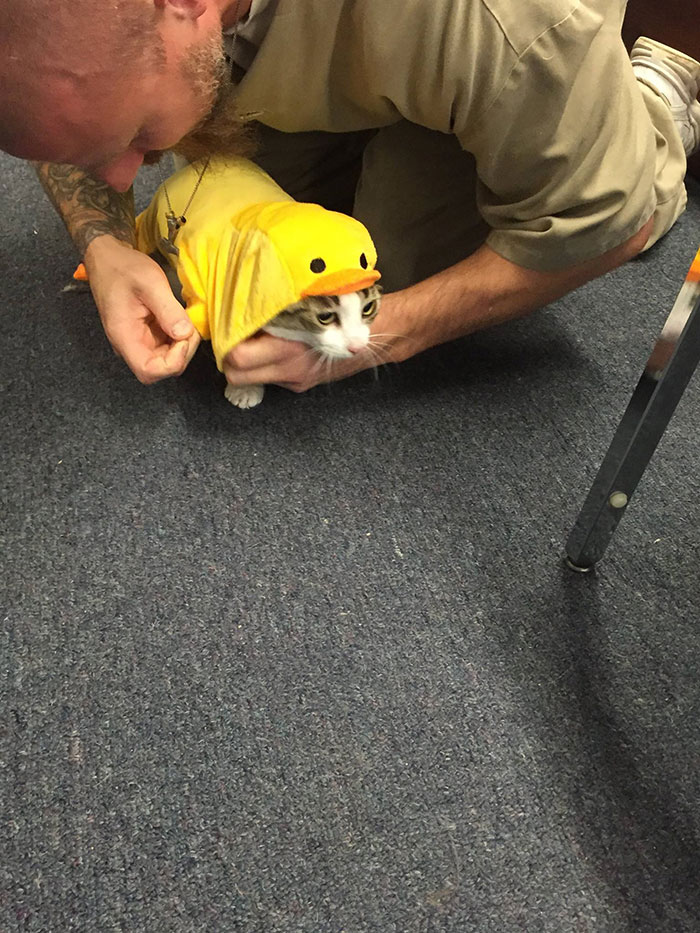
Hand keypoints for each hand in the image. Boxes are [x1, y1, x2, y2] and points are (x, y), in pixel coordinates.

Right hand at [84, 236, 199, 383]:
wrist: (107, 258)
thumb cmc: (123, 267)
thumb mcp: (150, 282)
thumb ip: (168, 310)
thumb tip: (185, 334)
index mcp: (124, 337)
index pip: (148, 371)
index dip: (171, 363)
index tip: (183, 338)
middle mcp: (129, 345)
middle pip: (160, 369)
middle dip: (182, 353)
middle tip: (190, 326)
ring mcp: (138, 341)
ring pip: (166, 359)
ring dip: (182, 345)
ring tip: (186, 320)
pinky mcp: (146, 335)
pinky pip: (166, 346)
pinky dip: (179, 337)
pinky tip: (181, 319)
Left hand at [222, 298, 407, 392]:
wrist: (381, 336)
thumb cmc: (349, 311)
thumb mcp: (313, 302)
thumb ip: (280, 307)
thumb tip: (249, 299)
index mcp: (289, 348)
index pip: (236, 357)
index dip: (226, 341)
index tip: (228, 324)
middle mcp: (288, 370)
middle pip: (236, 376)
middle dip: (229, 359)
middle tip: (234, 336)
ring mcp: (295, 381)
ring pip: (252, 379)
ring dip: (247, 363)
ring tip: (255, 340)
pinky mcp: (302, 385)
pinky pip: (272, 378)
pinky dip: (267, 365)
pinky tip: (279, 347)